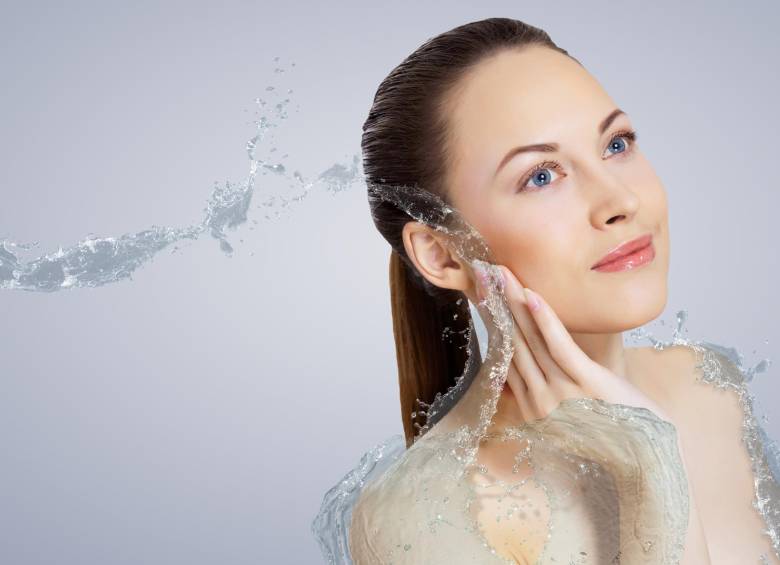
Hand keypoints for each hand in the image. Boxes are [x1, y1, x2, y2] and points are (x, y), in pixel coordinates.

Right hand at [472, 262, 671, 424]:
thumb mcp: (568, 422)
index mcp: (532, 407)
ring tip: (503, 274)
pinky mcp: (587, 383)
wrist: (647, 461)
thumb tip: (516, 377)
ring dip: (515, 303)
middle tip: (483, 273)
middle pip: (513, 342)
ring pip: (531, 339)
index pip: (506, 355)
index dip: (495, 322)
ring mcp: (561, 392)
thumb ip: (541, 399)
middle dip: (498, 305)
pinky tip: (533, 295)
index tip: (484, 294)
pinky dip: (545, 319)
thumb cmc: (612, 437)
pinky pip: (560, 346)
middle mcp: (539, 400)